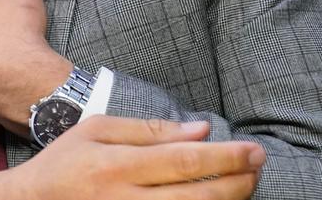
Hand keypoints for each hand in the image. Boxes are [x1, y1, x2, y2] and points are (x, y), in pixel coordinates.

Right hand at [0, 117, 264, 199]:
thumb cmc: (64, 164)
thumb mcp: (96, 131)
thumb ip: (148, 130)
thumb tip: (200, 128)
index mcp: (115, 166)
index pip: (182, 161)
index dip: (224, 157)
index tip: (253, 150)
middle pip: (197, 196)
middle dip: (237, 181)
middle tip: (258, 164)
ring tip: (245, 184)